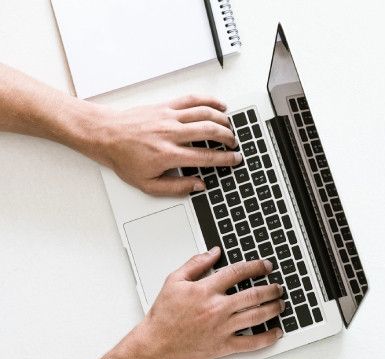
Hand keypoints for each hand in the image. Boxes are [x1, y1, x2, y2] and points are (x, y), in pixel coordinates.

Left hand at [85, 95, 241, 195]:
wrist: (104, 135)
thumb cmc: (123, 158)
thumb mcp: (147, 184)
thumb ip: (176, 188)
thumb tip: (198, 185)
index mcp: (168, 155)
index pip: (206, 156)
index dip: (225, 159)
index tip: (234, 159)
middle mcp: (171, 133)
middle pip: (210, 131)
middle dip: (228, 138)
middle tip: (234, 144)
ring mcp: (169, 117)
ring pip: (204, 113)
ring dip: (222, 119)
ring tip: (230, 127)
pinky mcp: (165, 106)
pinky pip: (192, 100)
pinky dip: (209, 100)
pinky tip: (219, 105)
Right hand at [134, 248, 283, 358]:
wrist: (155, 345)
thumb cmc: (163, 315)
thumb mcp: (174, 282)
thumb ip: (195, 264)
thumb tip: (214, 252)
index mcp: (205, 290)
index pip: (238, 273)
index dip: (256, 267)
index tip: (265, 266)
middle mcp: (217, 308)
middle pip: (254, 295)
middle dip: (271, 289)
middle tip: (278, 287)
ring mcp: (222, 328)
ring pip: (257, 316)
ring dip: (273, 308)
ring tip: (281, 304)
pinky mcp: (223, 346)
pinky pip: (251, 342)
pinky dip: (267, 338)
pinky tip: (276, 332)